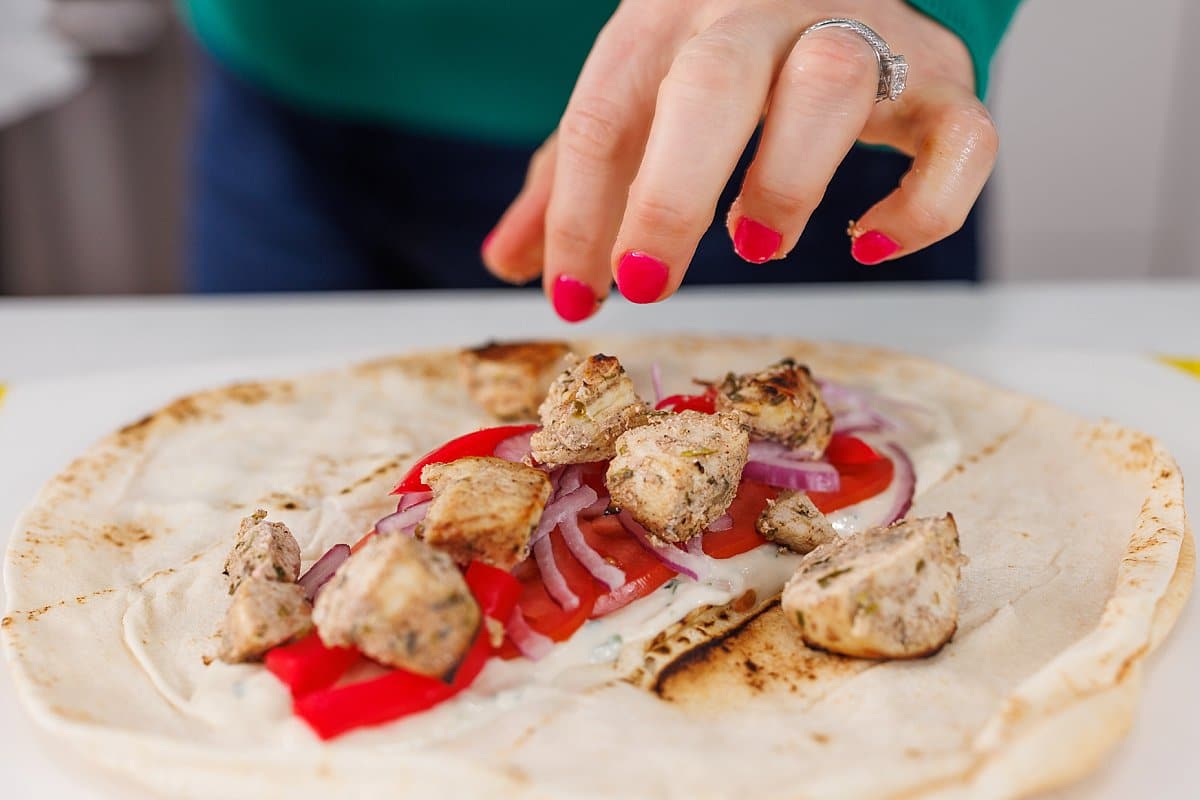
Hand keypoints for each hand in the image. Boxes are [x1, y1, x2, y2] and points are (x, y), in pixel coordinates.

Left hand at [482, 0, 997, 320]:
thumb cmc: (719, 60)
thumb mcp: (634, 103)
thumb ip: (572, 179)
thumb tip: (509, 262)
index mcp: (666, 15)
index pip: (605, 113)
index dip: (578, 213)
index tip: (573, 298)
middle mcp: (759, 8)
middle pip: (713, 82)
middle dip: (670, 194)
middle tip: (645, 284)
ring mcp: (859, 34)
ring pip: (834, 85)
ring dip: (786, 180)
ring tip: (755, 244)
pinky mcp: (939, 78)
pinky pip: (961, 135)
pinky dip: (925, 205)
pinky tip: (870, 242)